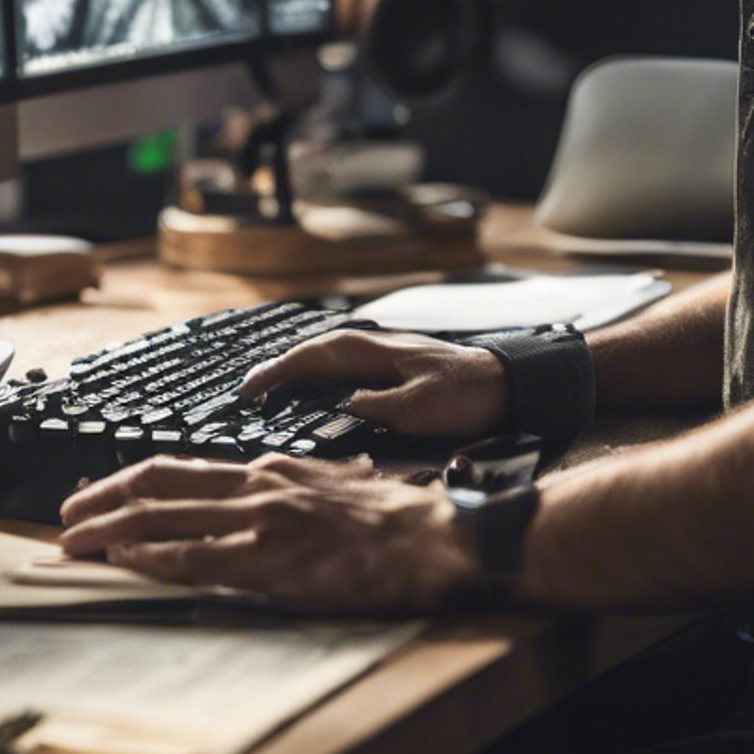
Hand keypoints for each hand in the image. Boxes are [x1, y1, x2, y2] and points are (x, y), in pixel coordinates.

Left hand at [58, 454, 476, 611]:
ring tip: (72, 543)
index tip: (102, 491)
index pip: (185, 469)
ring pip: (161, 517)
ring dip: (109, 531)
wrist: (433, 536)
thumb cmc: (398, 519)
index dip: (133, 480)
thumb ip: (301, 491)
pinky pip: (192, 558)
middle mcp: (256, 486)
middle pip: (157, 482)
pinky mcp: (268, 561)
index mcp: (271, 471)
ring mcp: (259, 522)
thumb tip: (283, 499)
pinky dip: (149, 559)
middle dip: (102, 497)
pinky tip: (122, 563)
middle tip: (66, 512)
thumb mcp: (339, 488)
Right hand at [239, 329, 509, 439]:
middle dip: (277, 370)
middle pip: (310, 353)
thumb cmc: (465, 394)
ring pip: (324, 358)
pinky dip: (318, 376)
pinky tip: (315, 392)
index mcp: (371, 351)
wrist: (506, 384)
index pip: (309, 358)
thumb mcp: (419, 407)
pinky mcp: (390, 366)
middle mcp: (370, 345)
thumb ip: (376, 406)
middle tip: (247, 395)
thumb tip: (340, 407)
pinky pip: (341, 366)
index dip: (275, 373)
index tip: (249, 392)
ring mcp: (380, 353)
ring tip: (270, 393)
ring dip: (296, 372)